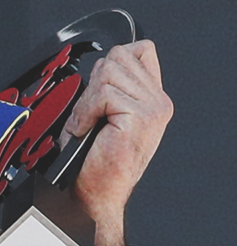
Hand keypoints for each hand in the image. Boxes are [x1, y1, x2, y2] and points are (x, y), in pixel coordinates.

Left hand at [64, 40, 172, 245]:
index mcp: (153, 99)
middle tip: (87, 116)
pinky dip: (86, 112)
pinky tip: (86, 131)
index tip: (97, 96)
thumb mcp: (101, 115)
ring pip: (109, 72)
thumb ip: (109, 87)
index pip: (139, 50)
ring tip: (86, 125)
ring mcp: (154, 108)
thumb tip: (101, 63)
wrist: (95, 196)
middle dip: (93, 85)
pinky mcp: (141, 117)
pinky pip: (103, 94)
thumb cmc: (93, 162)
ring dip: (87, 101)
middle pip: (118, 57)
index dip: (110, 65)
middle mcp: (159, 101)